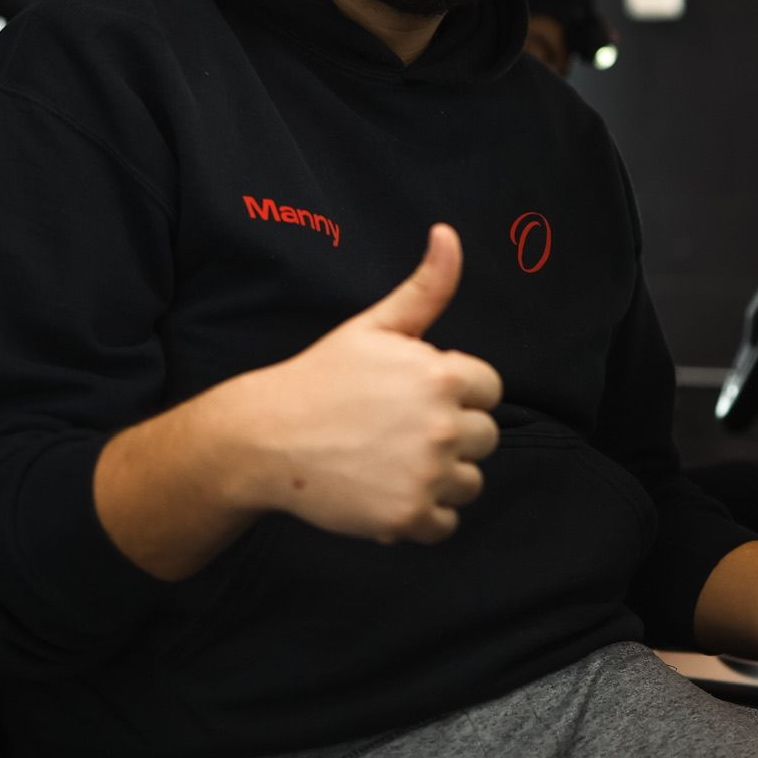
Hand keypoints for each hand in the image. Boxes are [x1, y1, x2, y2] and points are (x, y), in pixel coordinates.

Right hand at [251, 223, 502, 545]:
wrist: (267, 438)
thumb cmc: (321, 378)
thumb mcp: (373, 326)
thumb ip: (425, 287)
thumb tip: (448, 234)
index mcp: (441, 376)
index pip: (489, 390)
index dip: (454, 392)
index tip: (414, 396)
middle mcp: (441, 426)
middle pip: (485, 437)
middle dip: (450, 434)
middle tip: (397, 430)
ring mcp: (426, 475)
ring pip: (469, 482)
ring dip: (440, 476)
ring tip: (391, 460)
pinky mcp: (409, 517)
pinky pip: (446, 523)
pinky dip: (422, 515)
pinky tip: (386, 489)